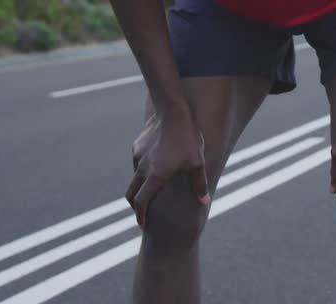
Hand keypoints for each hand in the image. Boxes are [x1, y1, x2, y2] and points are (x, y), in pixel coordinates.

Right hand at [125, 112, 208, 227]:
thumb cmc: (188, 139)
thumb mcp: (198, 163)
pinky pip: (138, 161)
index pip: (141, 202)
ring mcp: (137, 156)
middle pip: (131, 193)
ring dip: (141, 185)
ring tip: (153, 187)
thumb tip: (204, 202)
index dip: (141, 215)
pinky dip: (143, 169)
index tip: (142, 224)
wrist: (173, 111)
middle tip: (143, 213)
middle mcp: (142, 168)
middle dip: (135, 206)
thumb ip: (199, 185)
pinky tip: (156, 164)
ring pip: (135, 176)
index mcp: (155, 176)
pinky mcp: (137, 145)